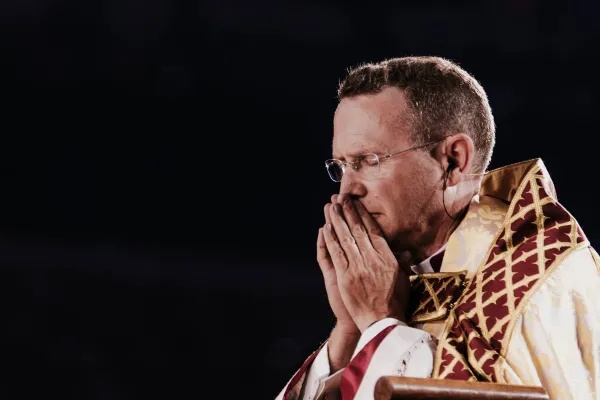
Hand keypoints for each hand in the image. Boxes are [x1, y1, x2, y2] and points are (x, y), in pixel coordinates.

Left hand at [323, 197, 409, 331]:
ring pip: (345, 238)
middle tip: (340, 198)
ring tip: (330, 206)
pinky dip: (330, 240)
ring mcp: (357, 267)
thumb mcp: (404, 281)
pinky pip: (336, 254)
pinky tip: (325, 228)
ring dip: (336, 221)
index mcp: (387, 258)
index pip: (373, 231)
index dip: (363, 215)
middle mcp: (372, 259)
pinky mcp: (344, 277)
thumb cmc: (395, 303)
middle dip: (348, 212)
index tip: (356, 203)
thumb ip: (402, 264)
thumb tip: (407, 252)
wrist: (382, 323)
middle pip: (357, 230)